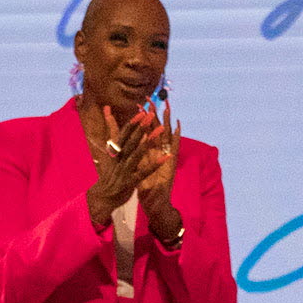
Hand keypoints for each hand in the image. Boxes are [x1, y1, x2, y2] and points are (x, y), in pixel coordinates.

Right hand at [86, 108, 169, 227]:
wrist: (102, 198)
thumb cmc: (109, 174)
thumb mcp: (109, 156)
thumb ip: (112, 138)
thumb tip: (106, 117)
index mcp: (114, 153)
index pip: (123, 135)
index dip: (132, 124)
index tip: (141, 112)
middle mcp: (118, 159)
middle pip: (130, 141)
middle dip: (141, 127)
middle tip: (151, 115)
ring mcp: (124, 170)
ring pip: (137, 154)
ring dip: (149, 141)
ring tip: (161, 130)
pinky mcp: (130, 182)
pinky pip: (144, 172)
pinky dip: (155, 165)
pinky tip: (166, 157)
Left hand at [135, 115, 182, 241]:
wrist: (155, 203)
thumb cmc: (145, 188)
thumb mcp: (136, 170)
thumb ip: (133, 158)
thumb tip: (124, 147)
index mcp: (149, 153)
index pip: (145, 132)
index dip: (142, 118)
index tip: (138, 104)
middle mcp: (158, 152)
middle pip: (156, 129)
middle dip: (154, 114)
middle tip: (151, 99)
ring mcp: (166, 157)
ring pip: (167, 135)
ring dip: (167, 121)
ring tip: (166, 107)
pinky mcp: (171, 163)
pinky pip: (175, 148)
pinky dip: (177, 137)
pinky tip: (178, 126)